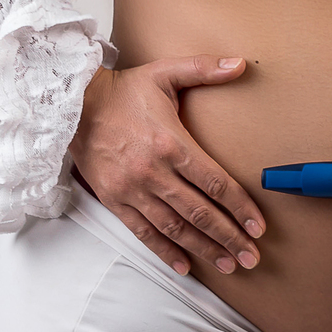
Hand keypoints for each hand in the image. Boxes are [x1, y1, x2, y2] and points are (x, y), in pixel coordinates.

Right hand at [69, 56, 262, 276]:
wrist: (72, 106)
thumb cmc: (123, 91)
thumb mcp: (164, 72)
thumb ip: (203, 69)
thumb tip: (241, 65)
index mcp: (171, 143)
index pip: (215, 183)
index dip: (240, 207)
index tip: (258, 226)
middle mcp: (154, 172)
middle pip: (199, 212)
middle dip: (229, 236)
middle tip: (252, 256)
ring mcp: (133, 190)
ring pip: (175, 228)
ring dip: (204, 249)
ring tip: (228, 264)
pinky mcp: (114, 201)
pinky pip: (143, 232)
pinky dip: (165, 251)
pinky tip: (184, 266)